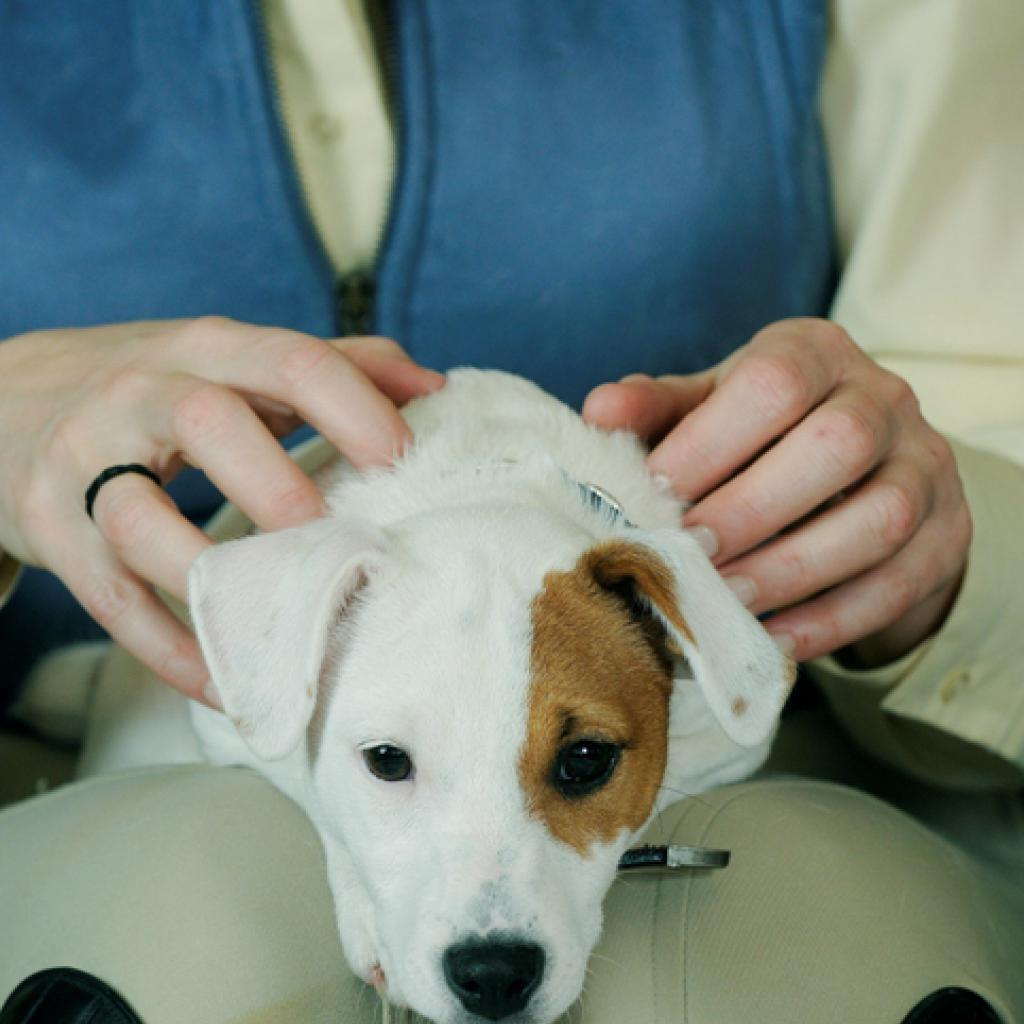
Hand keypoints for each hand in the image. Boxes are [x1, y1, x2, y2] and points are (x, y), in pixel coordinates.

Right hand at [0, 318, 443, 701]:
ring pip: (136, 517)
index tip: (403, 460)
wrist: (4, 399)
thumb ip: (333, 364)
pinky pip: (109, 598)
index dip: (353, 408)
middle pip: (203, 422)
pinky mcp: (48, 529)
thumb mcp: (234, 360)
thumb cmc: (155, 386)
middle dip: (272, 480)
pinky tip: (225, 681)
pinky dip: (168, 647)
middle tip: (330, 536)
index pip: (289, 361)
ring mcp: (84, 462)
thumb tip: (429, 382)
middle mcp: (140, 394)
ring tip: (274, 619)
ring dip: (207, 574)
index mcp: (208, 350)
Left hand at [583, 319, 970, 666]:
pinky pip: (898, 582)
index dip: (709, 443)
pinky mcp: (947, 534)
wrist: (858, 471)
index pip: (774, 382)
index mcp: (816, 352)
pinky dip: (831, 619)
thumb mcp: (710, 408)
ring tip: (725, 601)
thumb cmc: (761, 435)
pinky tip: (773, 639)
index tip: (652, 495)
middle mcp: (884, 398)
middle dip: (751, 508)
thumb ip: (659, 410)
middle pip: (836, 446)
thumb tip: (599, 412)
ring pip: (880, 519)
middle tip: (688, 553)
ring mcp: (928, 466)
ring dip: (792, 569)